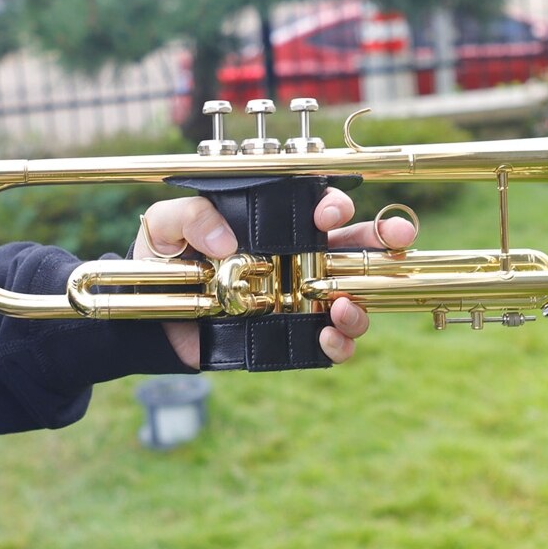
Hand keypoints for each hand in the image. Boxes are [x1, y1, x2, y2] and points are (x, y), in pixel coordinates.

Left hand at [134, 190, 415, 368]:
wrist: (147, 313)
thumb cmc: (160, 260)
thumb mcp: (164, 225)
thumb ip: (190, 216)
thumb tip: (227, 241)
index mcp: (273, 226)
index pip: (317, 210)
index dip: (333, 207)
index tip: (329, 214)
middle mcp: (294, 260)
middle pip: (351, 248)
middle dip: (381, 241)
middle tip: (399, 239)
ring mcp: (296, 299)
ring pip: (352, 296)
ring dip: (362, 299)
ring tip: (345, 304)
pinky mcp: (289, 336)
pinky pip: (330, 340)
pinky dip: (340, 341)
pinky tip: (329, 336)